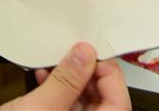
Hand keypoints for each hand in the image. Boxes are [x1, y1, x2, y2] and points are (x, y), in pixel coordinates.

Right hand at [0, 43, 129, 110]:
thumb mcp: (39, 109)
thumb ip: (65, 81)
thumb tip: (85, 55)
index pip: (118, 104)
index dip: (110, 76)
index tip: (93, 53)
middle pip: (103, 102)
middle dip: (88, 75)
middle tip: (74, 53)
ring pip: (83, 104)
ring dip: (71, 81)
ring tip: (55, 62)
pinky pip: (65, 108)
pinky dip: (57, 91)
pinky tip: (42, 77)